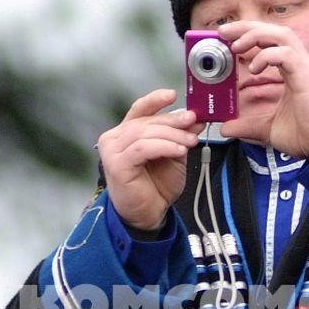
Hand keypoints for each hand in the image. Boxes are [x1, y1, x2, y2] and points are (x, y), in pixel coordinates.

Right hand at [98, 89, 200, 230]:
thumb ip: (179, 136)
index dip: (156, 100)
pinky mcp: (116, 164)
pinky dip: (164, 146)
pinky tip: (179, 150)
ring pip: (146, 133)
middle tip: (194, 122)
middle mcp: (114, 138)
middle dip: (174, 121)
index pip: (140, 109)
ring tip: (190, 141)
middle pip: (147, 121)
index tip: (173, 94)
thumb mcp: (173, 154)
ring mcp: (112, 150)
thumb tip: (195, 118)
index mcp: (126, 132)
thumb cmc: (157, 186)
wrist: (149, 214)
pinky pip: (143, 148)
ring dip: (172, 135)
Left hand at [219, 20, 308, 159]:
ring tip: (236, 45)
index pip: (270, 41)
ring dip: (256, 35)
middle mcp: (300, 63)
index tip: (227, 39)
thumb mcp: (268, 129)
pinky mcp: (307, 75)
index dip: (249, 35)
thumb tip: (226, 128)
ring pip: (281, 34)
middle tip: (224, 32)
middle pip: (274, 30)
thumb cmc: (307, 135)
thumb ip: (247, 125)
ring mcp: (305, 67)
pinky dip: (267, 56)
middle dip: (247, 27)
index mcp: (292, 70)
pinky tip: (254, 68)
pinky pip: (286, 54)